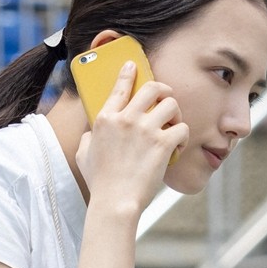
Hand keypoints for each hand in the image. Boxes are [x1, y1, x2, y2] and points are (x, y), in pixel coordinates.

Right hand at [76, 60, 187, 214]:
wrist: (115, 202)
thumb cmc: (100, 182)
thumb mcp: (84, 154)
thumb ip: (90, 137)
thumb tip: (94, 132)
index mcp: (105, 118)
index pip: (120, 86)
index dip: (129, 72)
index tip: (133, 66)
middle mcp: (126, 119)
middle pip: (153, 88)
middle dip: (164, 91)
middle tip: (167, 101)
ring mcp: (145, 129)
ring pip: (171, 105)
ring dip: (176, 115)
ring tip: (173, 128)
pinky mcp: (162, 143)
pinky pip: (182, 128)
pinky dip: (183, 137)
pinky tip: (177, 147)